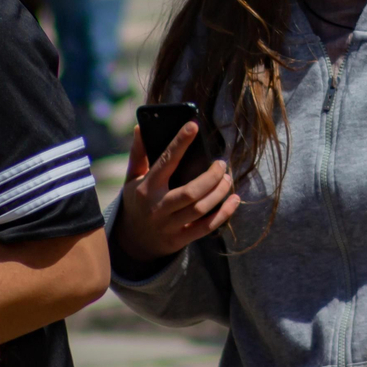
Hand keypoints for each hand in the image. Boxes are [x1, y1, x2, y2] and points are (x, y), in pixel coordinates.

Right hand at [112, 123, 239, 263]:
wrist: (133, 240)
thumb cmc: (137, 201)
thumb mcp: (133, 178)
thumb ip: (138, 154)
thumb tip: (141, 127)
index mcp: (147, 187)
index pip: (166, 162)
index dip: (180, 143)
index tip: (193, 126)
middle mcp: (158, 207)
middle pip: (191, 192)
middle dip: (211, 176)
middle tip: (221, 164)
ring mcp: (169, 225)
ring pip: (201, 209)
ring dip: (219, 192)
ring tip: (227, 179)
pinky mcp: (179, 239)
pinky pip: (206, 228)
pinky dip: (224, 213)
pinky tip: (234, 200)